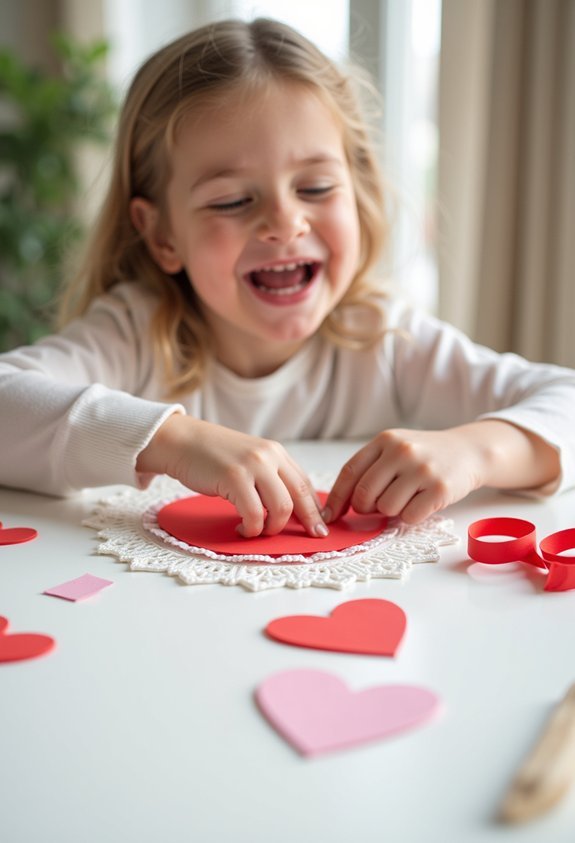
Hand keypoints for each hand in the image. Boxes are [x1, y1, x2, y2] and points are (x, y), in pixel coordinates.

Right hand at [137, 415, 328, 538]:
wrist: (180, 440)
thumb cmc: (212, 456)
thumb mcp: (248, 459)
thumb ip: (268, 477)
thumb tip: (287, 509)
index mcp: (275, 452)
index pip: (304, 484)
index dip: (315, 508)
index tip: (320, 526)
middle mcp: (269, 456)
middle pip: (300, 496)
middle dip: (308, 521)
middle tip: (309, 538)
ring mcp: (252, 466)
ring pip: (281, 508)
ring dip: (272, 528)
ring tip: (257, 530)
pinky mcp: (234, 478)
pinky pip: (254, 514)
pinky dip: (252, 528)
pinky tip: (242, 528)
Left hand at [322, 427, 486, 524]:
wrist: (468, 451)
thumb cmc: (423, 456)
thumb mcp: (394, 450)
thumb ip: (369, 469)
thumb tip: (336, 506)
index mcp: (385, 440)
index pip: (350, 472)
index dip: (336, 498)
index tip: (329, 516)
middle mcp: (402, 451)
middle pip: (365, 494)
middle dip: (365, 508)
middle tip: (378, 506)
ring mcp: (422, 469)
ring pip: (386, 508)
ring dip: (392, 511)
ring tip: (406, 498)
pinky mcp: (440, 488)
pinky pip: (409, 516)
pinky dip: (411, 516)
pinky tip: (421, 502)